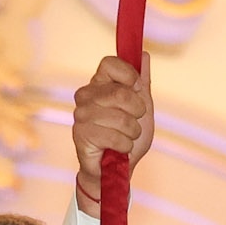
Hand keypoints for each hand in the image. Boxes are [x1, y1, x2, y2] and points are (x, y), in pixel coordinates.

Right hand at [68, 55, 154, 216]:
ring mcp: (81, 115)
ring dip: (132, 132)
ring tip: (126, 138)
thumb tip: (144, 55)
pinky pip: (113, 136)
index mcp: (100, 84)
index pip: (109, 63)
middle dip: (137, 111)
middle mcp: (86, 95)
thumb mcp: (142, 108)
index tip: (137, 89)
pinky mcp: (81, 134)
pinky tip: (118, 149)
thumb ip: (142, 82)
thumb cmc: (128, 137)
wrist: (117, 170)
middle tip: (133, 122)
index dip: (129, 76)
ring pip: (120, 117)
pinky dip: (124, 145)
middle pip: (119, 92)